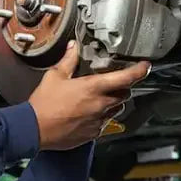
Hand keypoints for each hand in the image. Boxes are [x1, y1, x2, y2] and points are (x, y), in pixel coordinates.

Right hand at [28, 40, 150, 150]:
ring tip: (99, 99)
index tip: (145, 66)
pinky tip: (88, 113)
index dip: (139, 71)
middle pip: (125, 94)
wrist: (35, 130)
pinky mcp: (94, 133)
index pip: (125, 78)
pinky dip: (102, 116)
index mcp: (93, 87)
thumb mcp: (54, 76)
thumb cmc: (44, 103)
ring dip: (113, 102)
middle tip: (112, 83)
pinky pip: (106, 123)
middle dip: (122, 87)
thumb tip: (74, 47)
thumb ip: (68, 61)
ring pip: (117, 109)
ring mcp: (99, 120)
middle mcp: (100, 104)